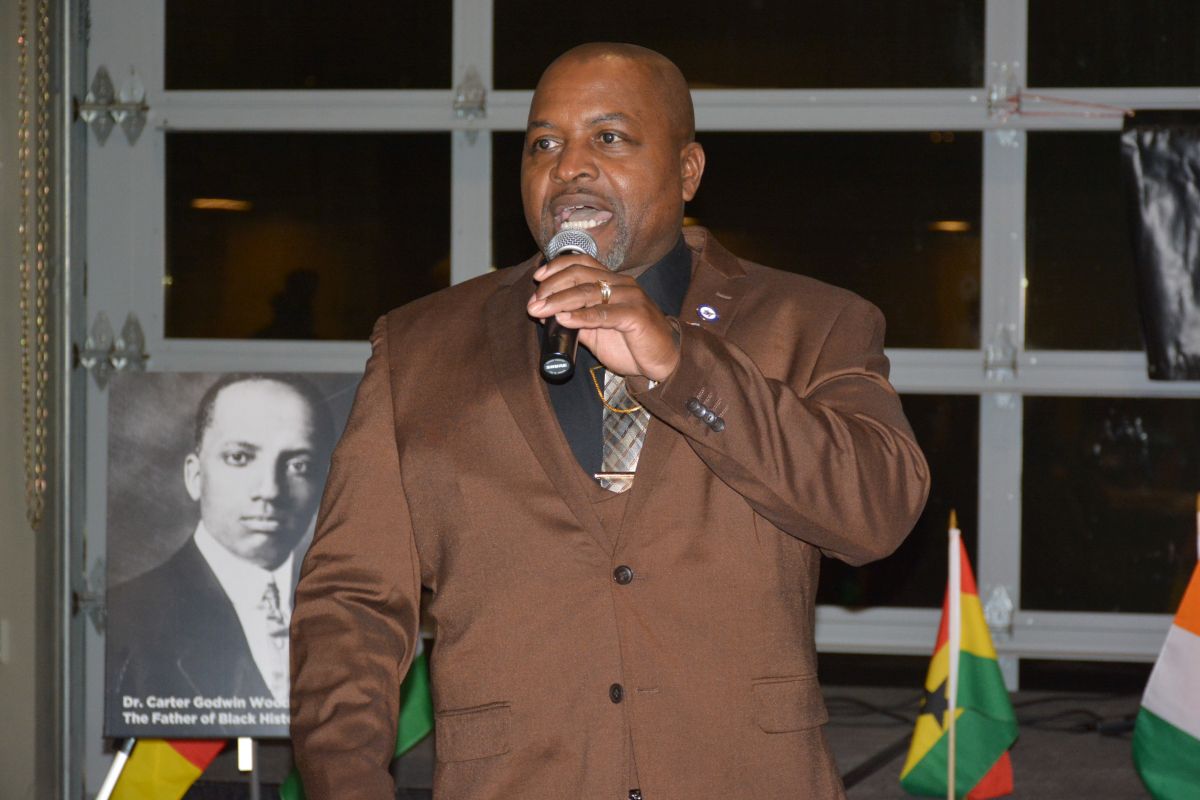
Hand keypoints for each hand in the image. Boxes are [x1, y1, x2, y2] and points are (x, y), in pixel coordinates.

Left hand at [527, 253, 679, 381]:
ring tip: (540, 310)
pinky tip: (564, 319)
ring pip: (588, 292)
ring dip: (559, 301)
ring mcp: (630, 297)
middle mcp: (621, 283)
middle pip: (580, 275)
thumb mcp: (597, 332)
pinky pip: (604, 313)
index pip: (582, 263)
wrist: (663, 362)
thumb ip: (576, 321)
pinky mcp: (636, 315)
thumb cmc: (631, 345)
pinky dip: (581, 316)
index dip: (557, 267)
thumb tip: (547, 316)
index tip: (537, 279)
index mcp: (612, 281)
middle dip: (552, 287)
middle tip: (534, 302)